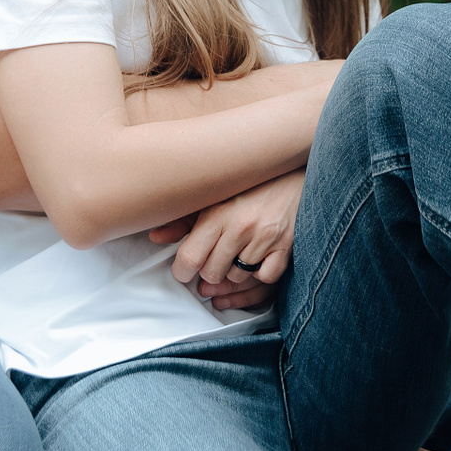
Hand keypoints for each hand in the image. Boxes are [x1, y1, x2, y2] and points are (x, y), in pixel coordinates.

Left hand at [151, 170, 303, 308]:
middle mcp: (240, 226)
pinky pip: (265, 277)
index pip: (189, 258)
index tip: (185, 271)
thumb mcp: (213, 197)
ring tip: (235, 255)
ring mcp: (265, 238)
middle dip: (208, 272)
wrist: (294, 173)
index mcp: (217, 213)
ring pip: (237, 277)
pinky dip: (260, 273)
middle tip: (212, 261)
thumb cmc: (250, 185)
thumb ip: (183, 220)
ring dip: (233, 272)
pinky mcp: (286, 247)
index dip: (183, 272)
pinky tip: (257, 258)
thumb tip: (155, 237)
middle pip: (211, 273)